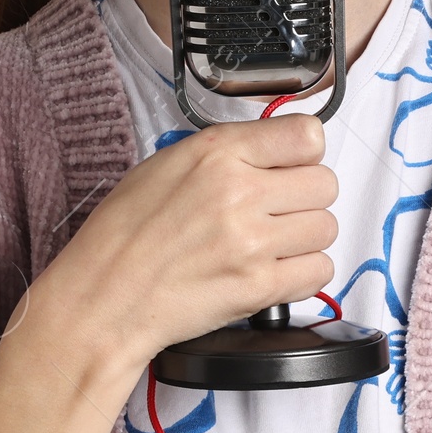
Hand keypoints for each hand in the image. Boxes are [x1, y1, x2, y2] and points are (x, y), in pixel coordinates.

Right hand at [19, 114, 337, 397]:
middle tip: (278, 210)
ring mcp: (252, 242)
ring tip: (270, 244)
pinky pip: (320, 271)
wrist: (104, 297)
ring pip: (327, 228)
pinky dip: (303, 273)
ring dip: (306, 237)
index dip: (304, 153)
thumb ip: (227, 152)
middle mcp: (239, 191)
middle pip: (325, 183)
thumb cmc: (125, 233)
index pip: (307, 135)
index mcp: (216, 152)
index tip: (292, 166)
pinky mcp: (259, 287)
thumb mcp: (166, 164)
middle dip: (306, 197)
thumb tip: (275, 150)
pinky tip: (273, 270)